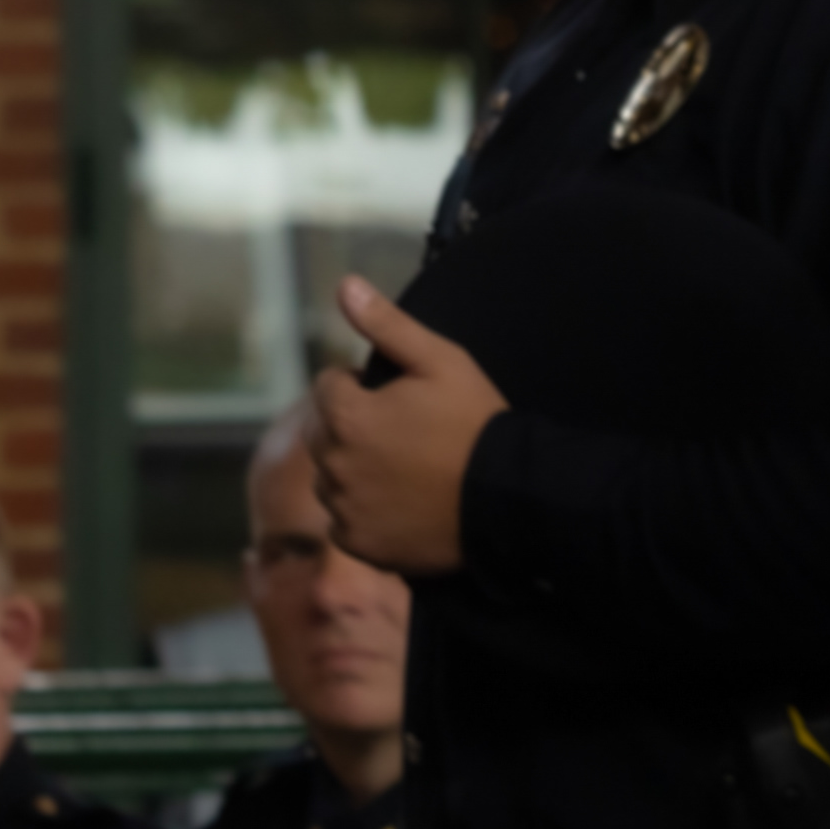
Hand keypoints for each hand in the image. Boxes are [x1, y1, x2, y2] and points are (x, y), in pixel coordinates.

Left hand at [307, 280, 508, 576]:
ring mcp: (345, 508)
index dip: (359, 386)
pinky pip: (342, 522)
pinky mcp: (359, 543)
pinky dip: (361, 513)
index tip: (396, 397)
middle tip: (401, 434)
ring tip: (402, 471)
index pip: (328, 387)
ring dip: (351, 470)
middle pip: (322, 434)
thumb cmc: (476, 425)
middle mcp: (334, 464)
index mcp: (347, 416)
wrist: (507, 500)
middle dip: (349, 427)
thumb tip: (345, 285)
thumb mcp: (442, 362)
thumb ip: (388, 324)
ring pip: (330, 478)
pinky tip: (400, 504)